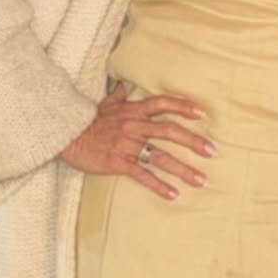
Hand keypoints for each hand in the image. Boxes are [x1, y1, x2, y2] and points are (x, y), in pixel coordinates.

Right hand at [60, 83, 214, 200]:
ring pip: (161, 157)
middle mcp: (135, 126)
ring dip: (183, 169)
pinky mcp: (118, 162)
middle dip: (193, 141)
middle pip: (170, 131)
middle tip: (211, 151)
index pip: (163, 104)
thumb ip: (118, 95)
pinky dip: (159, 185)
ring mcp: (127, 145)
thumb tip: (121, 84)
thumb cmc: (87, 120)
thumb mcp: (105, 104)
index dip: (183, 107)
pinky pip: (143, 175)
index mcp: (134, 111)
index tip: (202, 113)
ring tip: (200, 179)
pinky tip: (173, 194)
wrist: (66, 135)